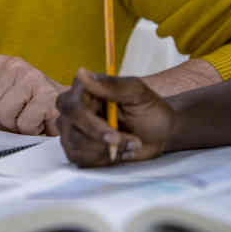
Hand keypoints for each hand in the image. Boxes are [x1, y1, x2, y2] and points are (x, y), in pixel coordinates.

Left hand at [0, 55, 65, 136]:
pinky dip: (32, 130)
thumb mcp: (3, 104)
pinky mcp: (47, 94)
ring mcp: (32, 77)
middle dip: (1, 124)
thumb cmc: (33, 107)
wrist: (71, 108)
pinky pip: (24, 124)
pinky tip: (43, 121)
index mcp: (0, 64)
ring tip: (31, 119)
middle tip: (18, 119)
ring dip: (17, 127)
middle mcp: (15, 65)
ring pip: (4, 116)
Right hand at [56, 69, 174, 166]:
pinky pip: (79, 158)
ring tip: (130, 143)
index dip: (91, 124)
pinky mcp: (77, 148)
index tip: (114, 136)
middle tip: (132, 141)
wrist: (160, 133)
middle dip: (100, 139)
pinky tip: (119, 151)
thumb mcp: (137, 93)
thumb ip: (111, 84)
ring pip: (74, 144)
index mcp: (84, 89)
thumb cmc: (149, 109)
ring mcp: (72, 128)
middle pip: (70, 126)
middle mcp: (73, 107)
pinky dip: (103, 159)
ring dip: (107, 149)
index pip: (73, 106)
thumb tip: (82, 73)